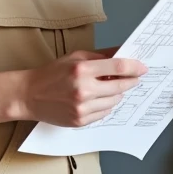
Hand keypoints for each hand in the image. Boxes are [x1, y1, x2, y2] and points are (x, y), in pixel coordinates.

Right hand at [20, 50, 147, 126]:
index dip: (134, 67)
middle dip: (130, 81)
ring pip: (115, 101)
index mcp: (82, 70)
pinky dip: (106, 105)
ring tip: (108, 88)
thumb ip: (101, 56)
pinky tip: (97, 98)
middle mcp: (83, 90)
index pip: (118, 68)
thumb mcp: (76, 57)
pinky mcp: (80, 121)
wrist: (30, 95)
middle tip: (133, 78)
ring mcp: (82, 108)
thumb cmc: (52, 73)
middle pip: (120, 87)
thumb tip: (123, 52)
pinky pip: (105, 113)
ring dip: (117, 94)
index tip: (143, 68)